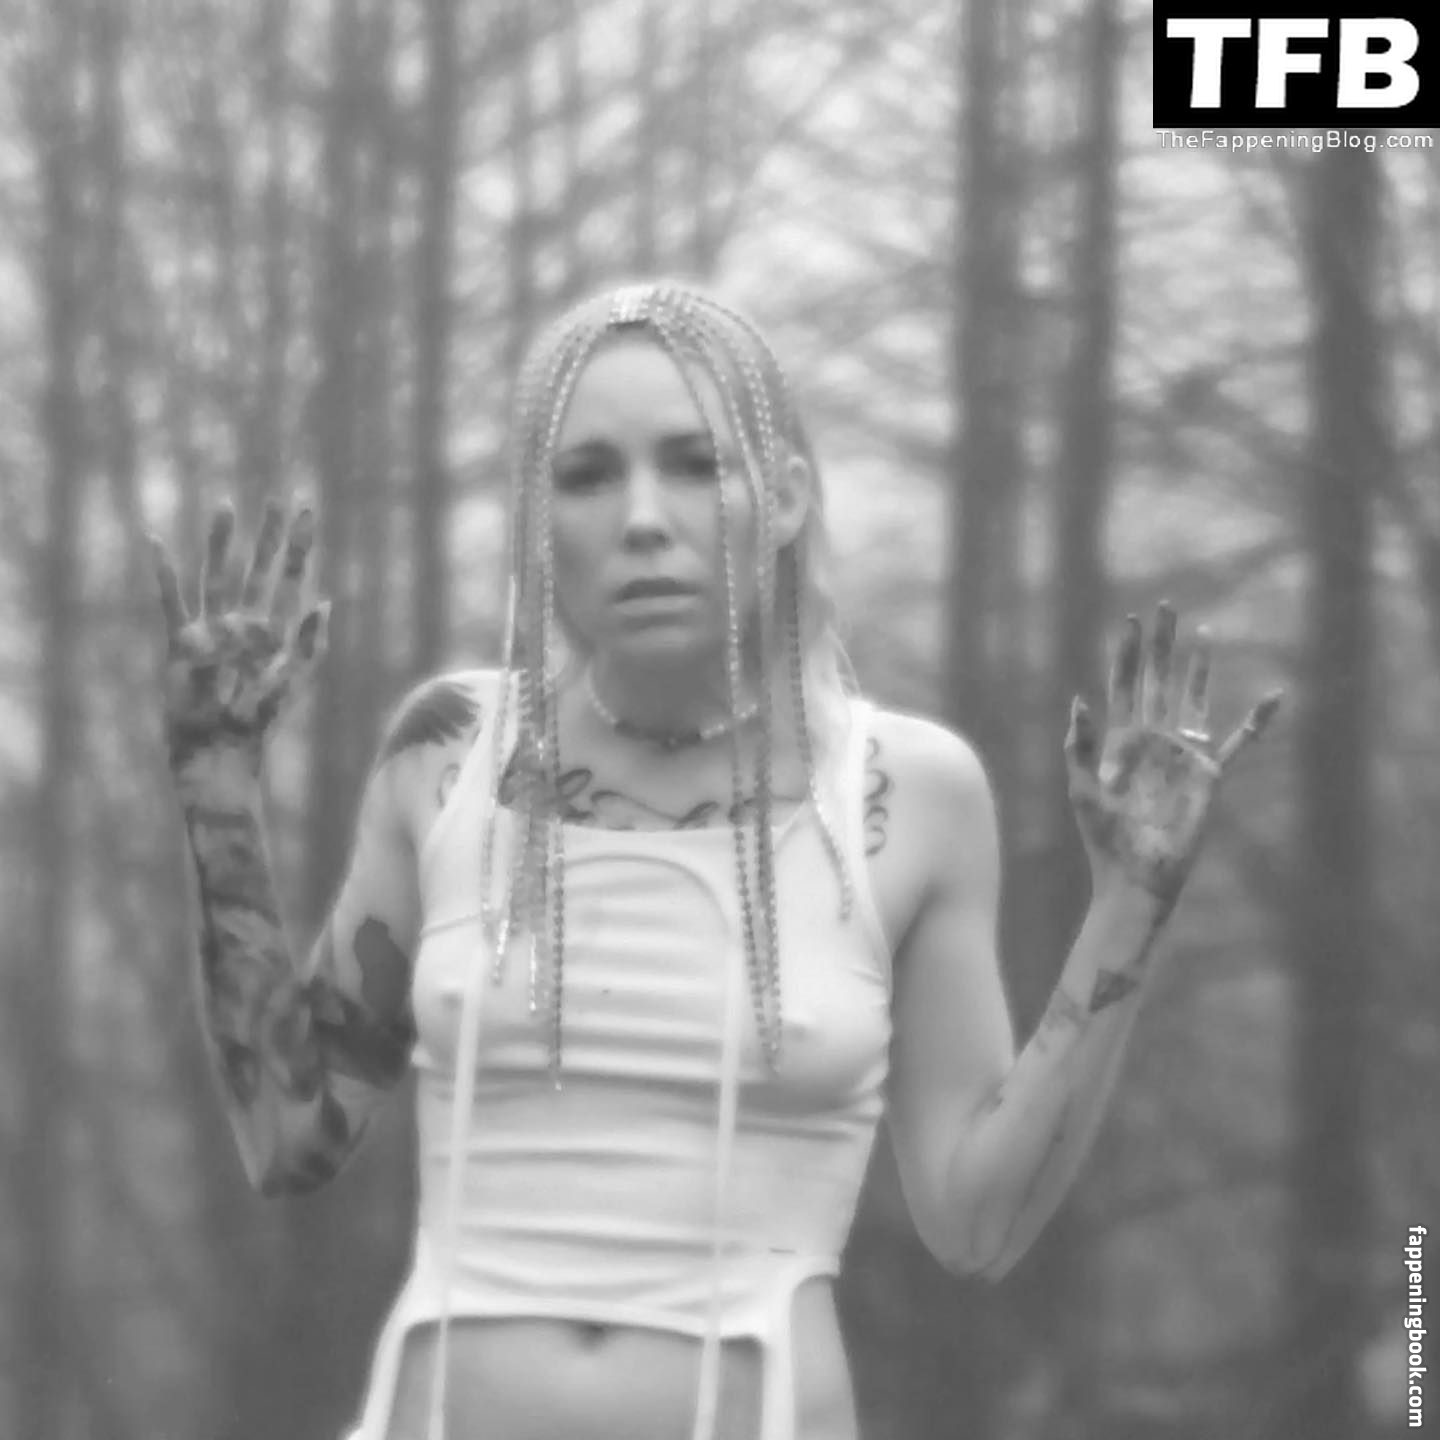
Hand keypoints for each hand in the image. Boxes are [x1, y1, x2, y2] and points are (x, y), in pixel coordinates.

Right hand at [150, 497, 329, 771]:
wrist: (222, 748)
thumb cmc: (258, 721)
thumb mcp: (291, 681)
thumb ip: (309, 644)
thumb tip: (322, 602)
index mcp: (276, 630)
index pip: (290, 577)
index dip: (298, 546)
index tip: (306, 513)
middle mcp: (245, 622)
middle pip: (257, 568)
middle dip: (268, 535)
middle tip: (278, 499)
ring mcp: (213, 628)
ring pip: (217, 575)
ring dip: (220, 542)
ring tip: (225, 505)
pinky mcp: (182, 641)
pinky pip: (172, 601)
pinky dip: (164, 574)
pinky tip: (156, 544)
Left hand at [1065, 603, 1279, 906]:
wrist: (1134, 875)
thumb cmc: (1102, 837)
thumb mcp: (1082, 788)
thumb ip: (1078, 745)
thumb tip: (1078, 700)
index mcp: (1120, 739)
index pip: (1125, 684)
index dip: (1127, 653)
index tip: (1131, 620)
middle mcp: (1153, 739)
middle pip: (1159, 680)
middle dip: (1162, 644)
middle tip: (1166, 606)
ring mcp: (1182, 754)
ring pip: (1193, 698)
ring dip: (1198, 667)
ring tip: (1204, 632)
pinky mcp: (1208, 776)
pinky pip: (1239, 743)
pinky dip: (1257, 722)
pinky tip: (1275, 697)